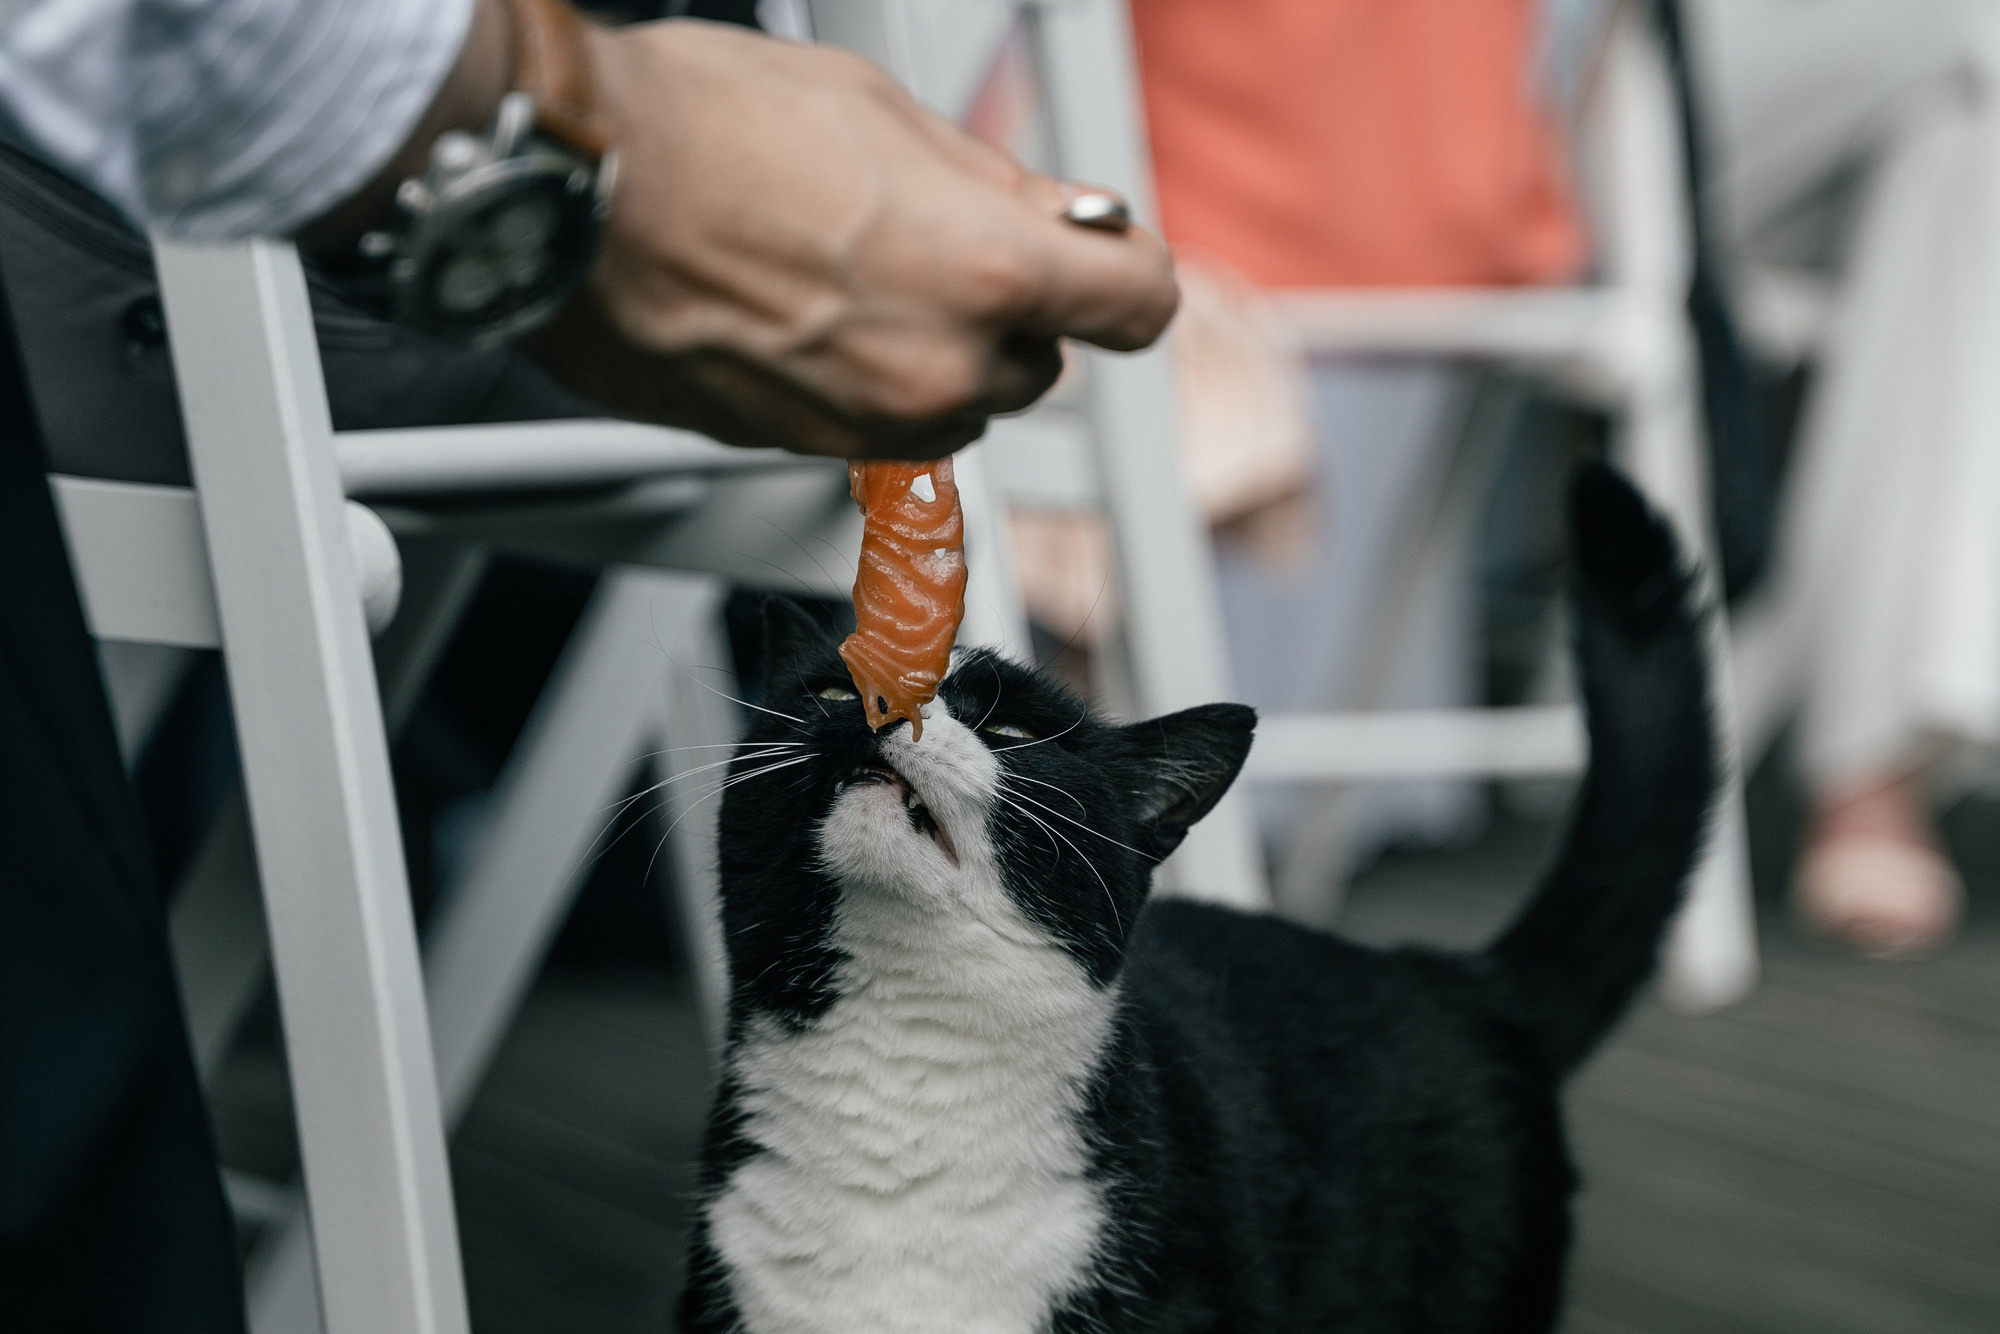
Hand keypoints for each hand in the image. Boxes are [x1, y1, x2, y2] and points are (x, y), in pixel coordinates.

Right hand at [522, 19, 1178, 457]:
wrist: (562, 197)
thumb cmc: (700, 131)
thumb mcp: (884, 110)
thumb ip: (994, 183)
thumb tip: (1056, 215)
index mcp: (986, 274)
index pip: (1137, 303)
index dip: (1127, 270)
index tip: (1109, 258)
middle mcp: (940, 372)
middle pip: (1042, 362)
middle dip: (1012, 307)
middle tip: (939, 237)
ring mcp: (869, 424)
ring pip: (961, 403)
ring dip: (943, 352)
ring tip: (855, 270)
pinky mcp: (801, 451)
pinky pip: (880, 424)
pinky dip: (872, 382)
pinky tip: (807, 311)